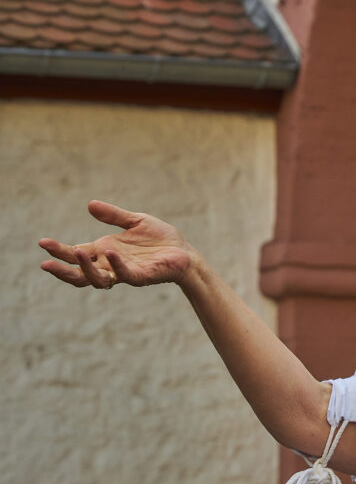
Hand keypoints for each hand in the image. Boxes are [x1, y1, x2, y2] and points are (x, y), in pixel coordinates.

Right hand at [39, 201, 194, 289]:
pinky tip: (110, 253)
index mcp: (105, 251)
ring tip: (78, 253)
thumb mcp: (135, 221)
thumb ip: (113, 216)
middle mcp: (111, 264)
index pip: (76, 254)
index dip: (60, 251)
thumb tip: (90, 205)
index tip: (42, 242)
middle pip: (79, 273)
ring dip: (85, 268)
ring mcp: (125, 272)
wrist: (184, 252)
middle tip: (45, 262)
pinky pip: (124, 275)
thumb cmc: (160, 239)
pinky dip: (116, 265)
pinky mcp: (141, 276)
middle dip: (62, 269)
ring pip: (98, 279)